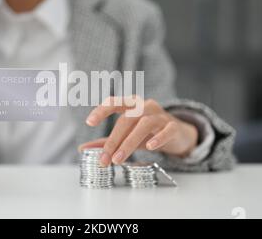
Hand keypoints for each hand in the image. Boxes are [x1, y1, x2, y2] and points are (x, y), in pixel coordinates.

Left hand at [80, 97, 197, 166]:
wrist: (178, 134)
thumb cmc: (148, 132)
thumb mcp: (127, 135)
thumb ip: (106, 141)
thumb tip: (83, 148)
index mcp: (131, 105)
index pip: (114, 102)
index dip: (101, 110)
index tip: (89, 122)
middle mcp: (145, 106)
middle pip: (127, 119)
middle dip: (114, 140)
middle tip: (105, 159)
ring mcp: (161, 115)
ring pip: (144, 124)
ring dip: (129, 142)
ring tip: (118, 159)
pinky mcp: (174, 126)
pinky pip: (167, 130)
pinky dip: (158, 138)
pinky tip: (150, 147)